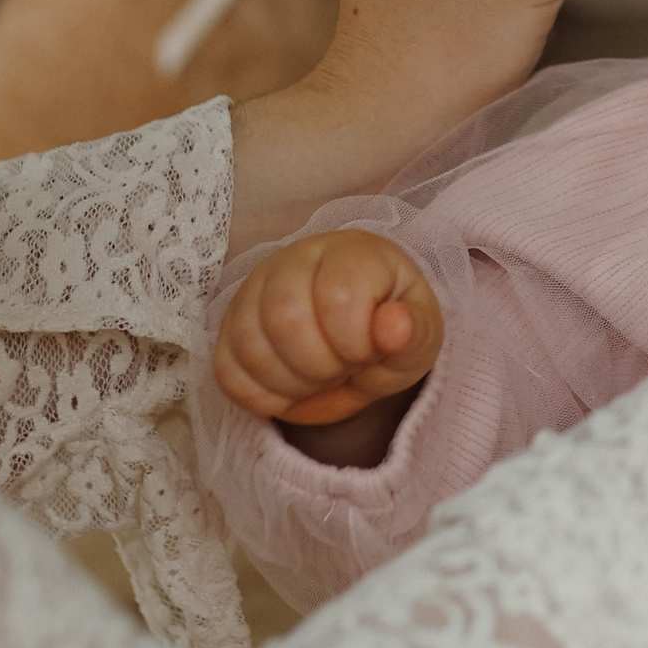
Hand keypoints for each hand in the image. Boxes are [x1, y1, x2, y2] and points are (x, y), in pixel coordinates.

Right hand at [215, 228, 445, 430]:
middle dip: (320, 365)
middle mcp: (294, 259)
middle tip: (343, 368)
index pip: (337, 294)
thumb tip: (393, 328)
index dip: (355, 342)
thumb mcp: (420, 335)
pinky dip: (261, 395)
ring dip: (292, 382)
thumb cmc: (390, 330)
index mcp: (351, 252)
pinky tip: (291, 388)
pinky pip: (227, 370)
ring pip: (250, 343)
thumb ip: (413, 331)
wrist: (359, 341)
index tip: (369, 352)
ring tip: (320, 377)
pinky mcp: (230, 327)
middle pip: (283, 317)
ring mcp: (254, 291)